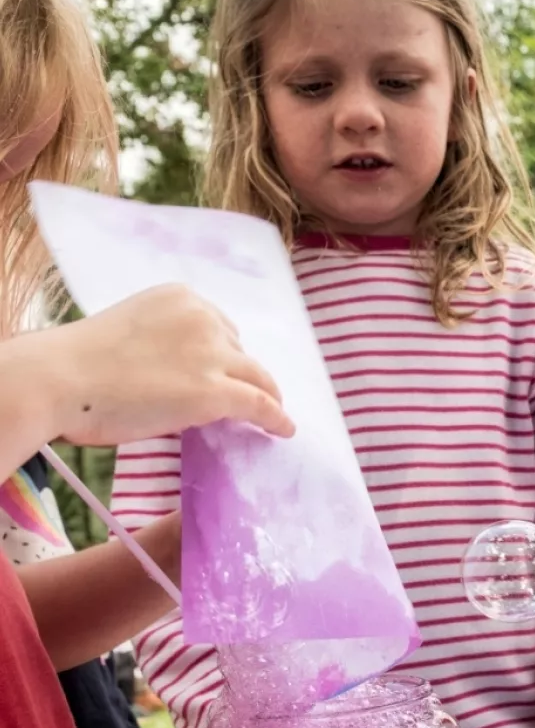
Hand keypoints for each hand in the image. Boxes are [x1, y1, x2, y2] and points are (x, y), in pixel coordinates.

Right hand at [33, 285, 292, 445]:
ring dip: (264, 396)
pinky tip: (283, 429)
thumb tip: (183, 374)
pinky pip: (261, 405)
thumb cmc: (75, 363)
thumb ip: (164, 343)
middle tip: (242, 398)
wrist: (57, 380)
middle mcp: (203, 319)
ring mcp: (212, 356)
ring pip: (256, 378)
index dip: (223, 355)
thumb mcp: (131, 333)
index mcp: (181, 298)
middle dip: (238, 374)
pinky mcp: (215, 392)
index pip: (217, 328)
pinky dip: (276, 418)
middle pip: (238, 351)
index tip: (226, 372)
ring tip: (271, 413)